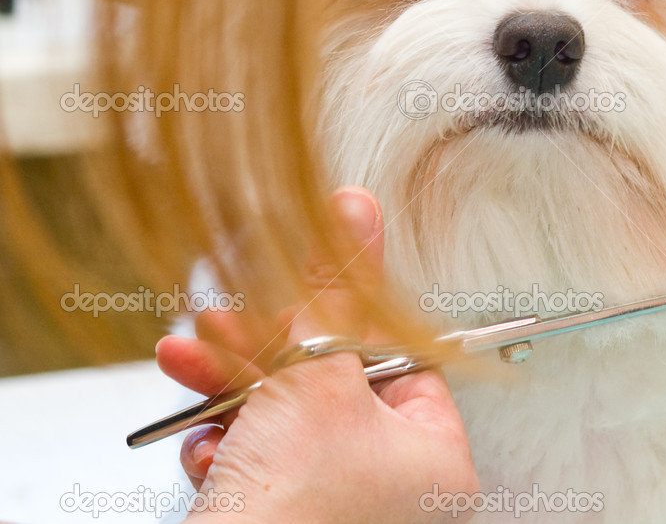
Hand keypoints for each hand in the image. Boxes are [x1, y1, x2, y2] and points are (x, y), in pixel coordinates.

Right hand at [156, 186, 478, 522]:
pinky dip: (223, 446)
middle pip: (330, 383)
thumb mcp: (316, 378)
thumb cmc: (292, 514)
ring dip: (231, 386)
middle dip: (266, 346)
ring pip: (283, 419)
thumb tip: (355, 213)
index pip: (399, 358)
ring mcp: (335, 508)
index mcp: (432, 458)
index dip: (348, 318)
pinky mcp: (281, 521)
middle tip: (232, 315)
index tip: (309, 285)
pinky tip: (203, 448)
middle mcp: (392, 488)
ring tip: (192, 356)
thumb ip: (335, 291)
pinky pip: (255, 463)